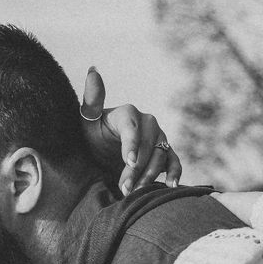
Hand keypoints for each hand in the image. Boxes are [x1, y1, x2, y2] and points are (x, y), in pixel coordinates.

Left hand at [80, 67, 181, 195]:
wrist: (102, 157)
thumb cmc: (93, 138)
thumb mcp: (87, 123)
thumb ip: (92, 101)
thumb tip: (93, 70)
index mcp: (129, 113)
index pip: (133, 129)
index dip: (132, 146)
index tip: (129, 163)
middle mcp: (148, 122)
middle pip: (147, 147)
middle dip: (136, 169)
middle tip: (125, 188)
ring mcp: (159, 138)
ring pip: (160, 156)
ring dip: (150, 176)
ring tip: (136, 193)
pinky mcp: (166, 153)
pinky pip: (174, 162)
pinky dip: (174, 173)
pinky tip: (170, 185)